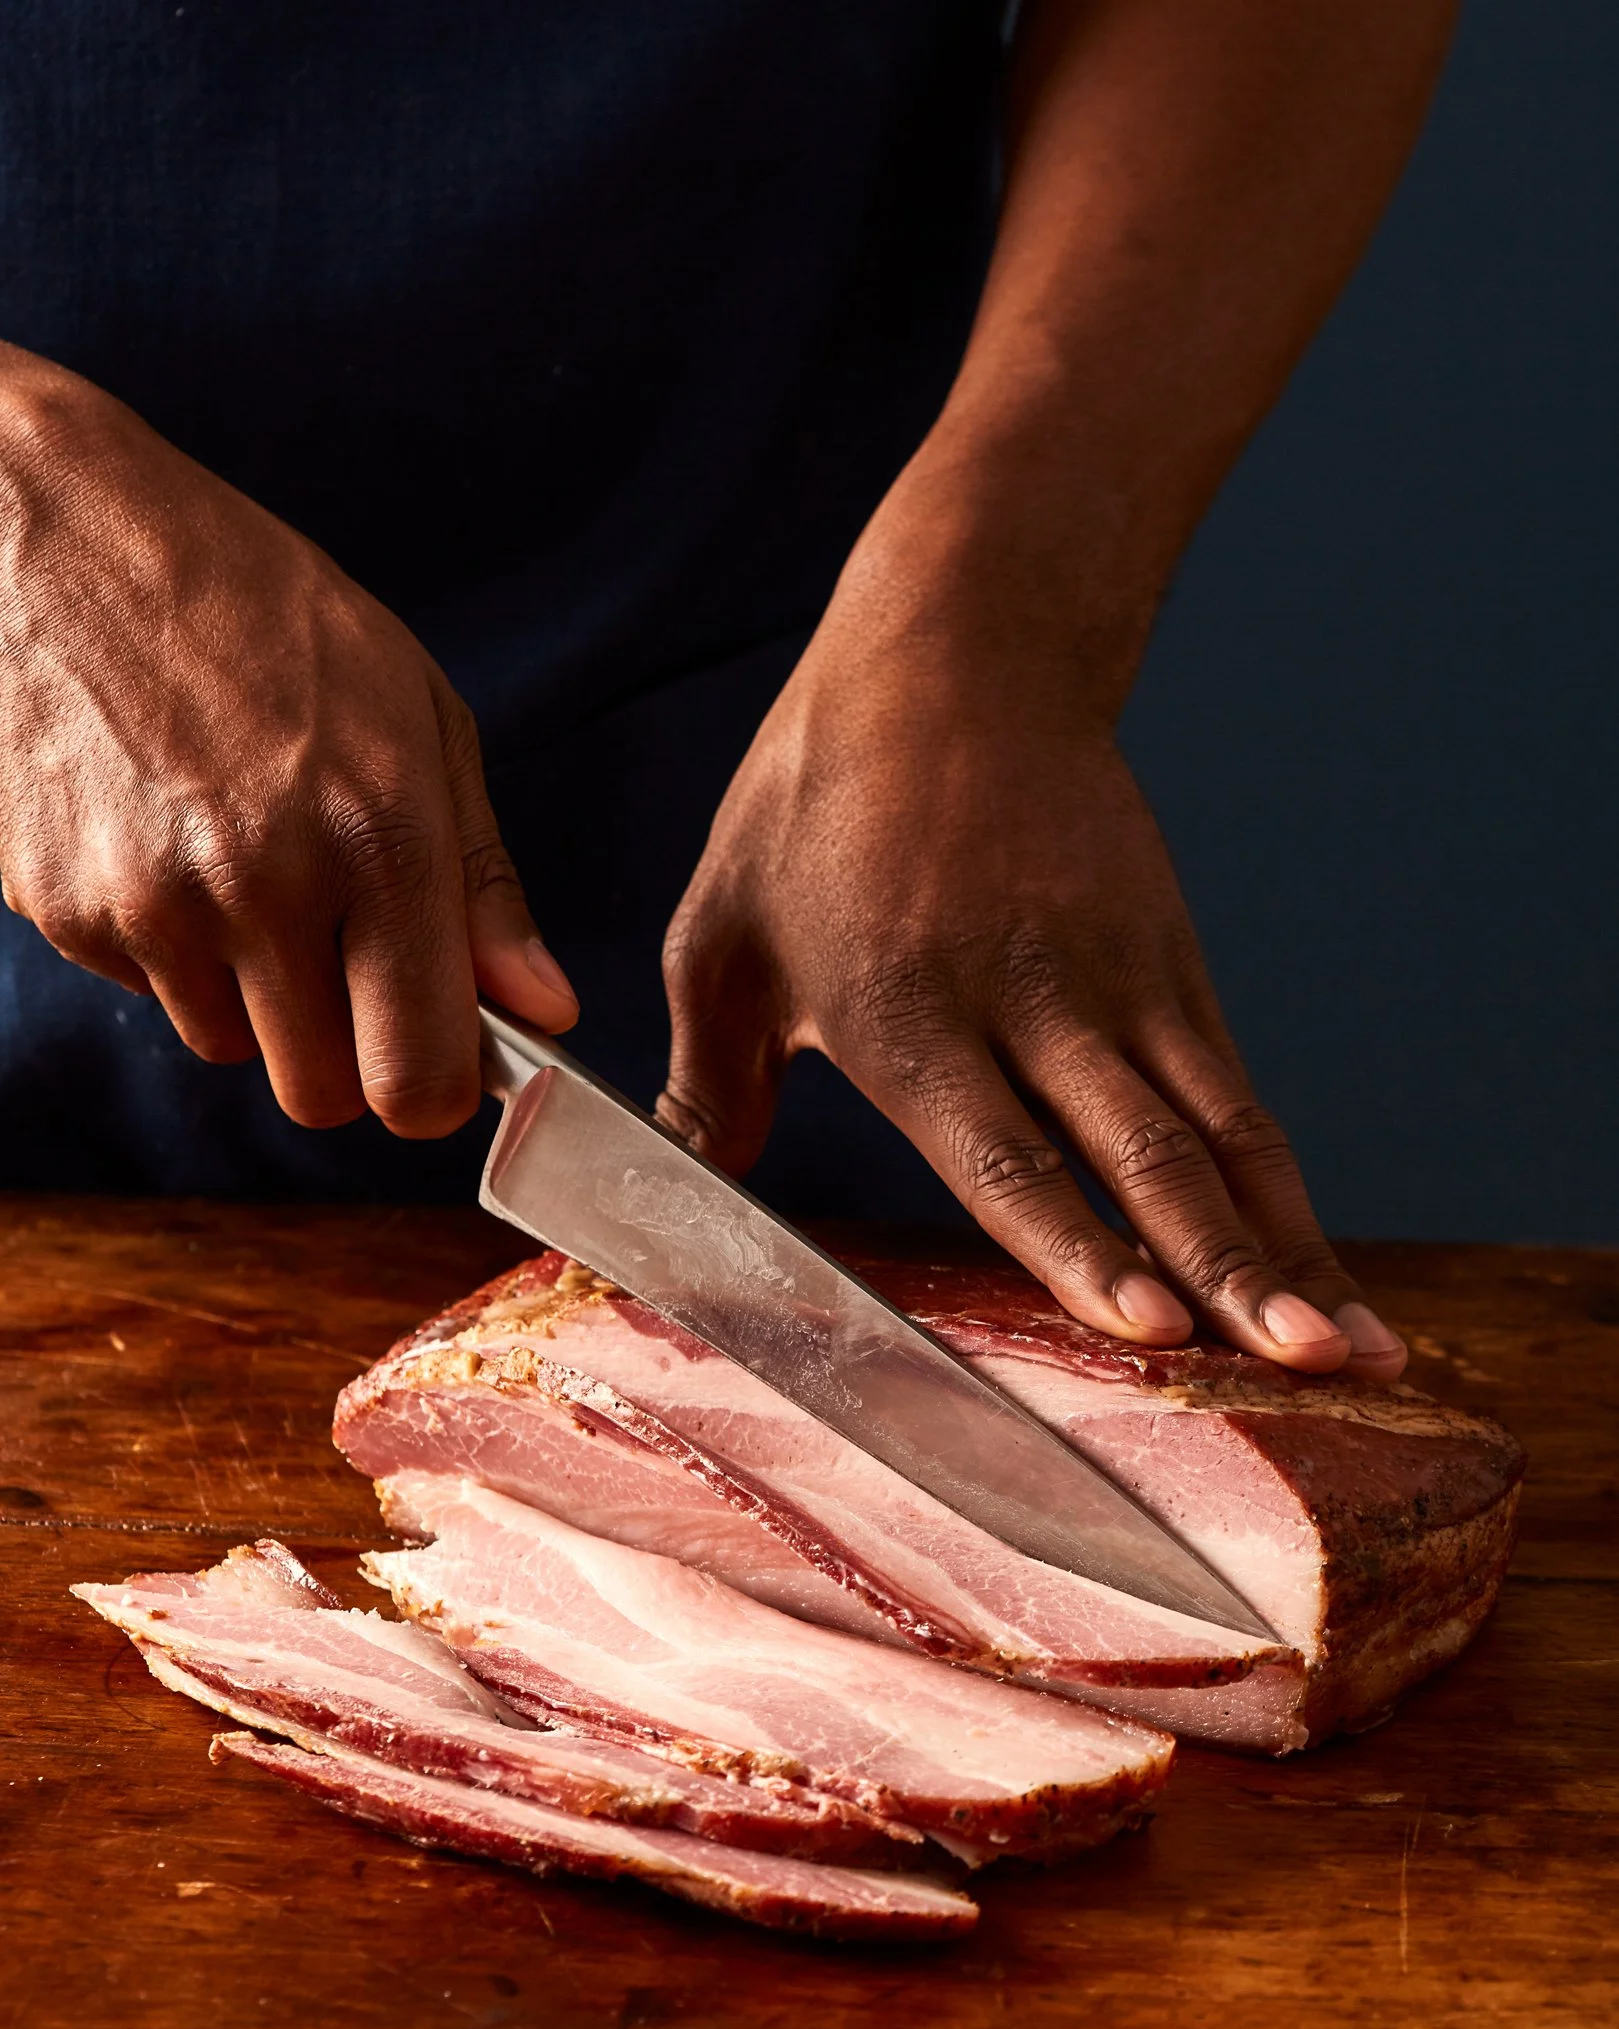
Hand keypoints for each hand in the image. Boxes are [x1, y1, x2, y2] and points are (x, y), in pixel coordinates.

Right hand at [0, 330, 576, 1134]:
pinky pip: (148, 994)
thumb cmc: (264, 613)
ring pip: (230, 1051)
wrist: (64, 537)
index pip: (418, 1076)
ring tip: (245, 866)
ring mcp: (156, 905)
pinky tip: (168, 843)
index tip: (434, 1059)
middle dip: (343, 1055)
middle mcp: (269, 886)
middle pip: (322, 1097)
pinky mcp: (64, 910)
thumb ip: (485, 883)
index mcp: (382, 836)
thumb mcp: (419, 719)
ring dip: (251, 998)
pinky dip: (169, 951)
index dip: (432, 1089)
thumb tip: (543, 1010)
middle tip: (340, 957)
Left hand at [658, 521, 1405, 1378]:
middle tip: (1307, 1362)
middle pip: (1144, 1153)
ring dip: (1290, 1247)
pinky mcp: (1171, 960)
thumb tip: (692, 1182)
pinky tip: (1319, 1265)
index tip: (1146, 1325)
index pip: (1001, 1150)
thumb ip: (708, 1076)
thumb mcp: (721, 930)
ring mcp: (1117, 978)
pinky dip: (1283, 1187)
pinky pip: (1237, 1091)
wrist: (959, 650)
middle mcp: (1028, 1000)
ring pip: (1220, 1135)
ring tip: (1354, 1347)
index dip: (1076, 1243)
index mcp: (905, 1007)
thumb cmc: (818, 797)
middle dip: (1228, 1268)